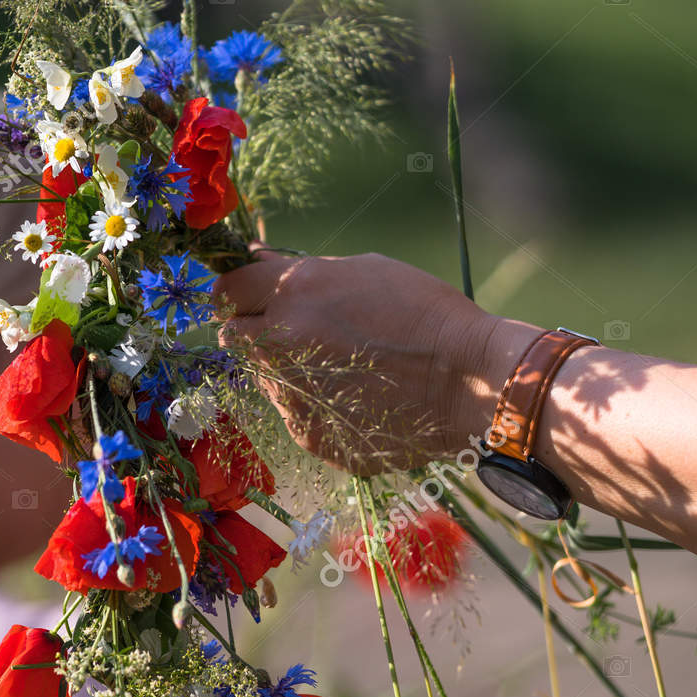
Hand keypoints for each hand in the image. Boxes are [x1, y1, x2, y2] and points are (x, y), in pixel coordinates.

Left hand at [213, 248, 518, 474]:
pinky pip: (299, 416)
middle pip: (236, 338)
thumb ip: (302, 272)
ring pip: (268, 380)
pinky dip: (317, 407)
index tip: (251, 297)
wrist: (469, 383)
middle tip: (296, 333)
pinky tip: (360, 398)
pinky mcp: (311, 436)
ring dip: (290, 371)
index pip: (227, 291)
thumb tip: (257, 259)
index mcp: (293, 293)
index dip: (239, 293)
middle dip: (256, 332)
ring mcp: (293, 397)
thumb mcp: (364, 270)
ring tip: (345, 368)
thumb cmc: (426, 315)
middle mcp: (281, 345)